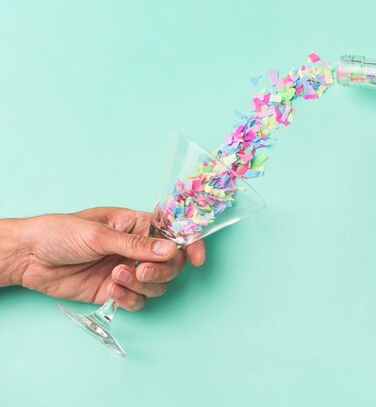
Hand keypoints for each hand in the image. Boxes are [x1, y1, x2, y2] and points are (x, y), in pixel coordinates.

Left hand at [0, 207, 205, 310]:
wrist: (29, 258)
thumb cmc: (60, 233)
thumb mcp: (99, 234)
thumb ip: (136, 245)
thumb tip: (171, 250)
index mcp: (137, 225)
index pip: (174, 232)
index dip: (190, 243)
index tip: (197, 258)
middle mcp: (137, 248)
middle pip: (172, 263)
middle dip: (162, 270)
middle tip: (142, 270)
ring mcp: (129, 270)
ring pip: (158, 285)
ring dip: (142, 284)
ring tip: (116, 276)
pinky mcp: (116, 291)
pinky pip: (138, 300)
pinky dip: (129, 298)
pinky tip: (111, 290)